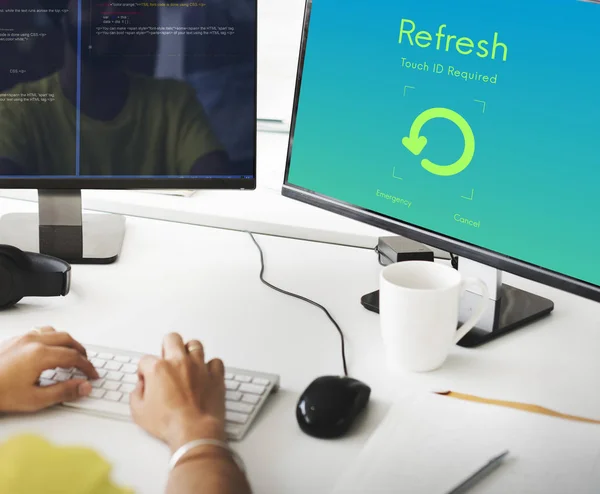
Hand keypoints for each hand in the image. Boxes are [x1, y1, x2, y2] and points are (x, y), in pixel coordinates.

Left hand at [0, 327, 97, 411]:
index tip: (91, 375)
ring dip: (67, 342)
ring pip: (55, 332)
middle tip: (86, 364)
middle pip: (68, 340)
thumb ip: (63, 392)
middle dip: (81, 352)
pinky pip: (40, 331)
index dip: (87, 367)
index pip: (74, 357)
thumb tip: (84, 387)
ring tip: (72, 353)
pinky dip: (53, 337)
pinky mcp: (14, 339)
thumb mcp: (34, 399)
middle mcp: (33, 341)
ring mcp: (22, 338)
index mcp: (40, 355)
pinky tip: (50, 347)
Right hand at [130, 333, 225, 451]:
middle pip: (172, 339)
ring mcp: (199, 367)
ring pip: (195, 345)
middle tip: (167, 359)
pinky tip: (205, 374)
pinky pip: (215, 362)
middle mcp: (179, 362)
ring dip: (189, 352)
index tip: (146, 379)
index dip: (143, 370)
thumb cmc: (169, 423)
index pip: (145, 359)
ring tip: (186, 362)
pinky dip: (211, 366)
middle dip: (167, 346)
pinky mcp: (215, 375)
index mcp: (158, 369)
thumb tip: (140, 388)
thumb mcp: (139, 412)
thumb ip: (136, 394)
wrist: (193, 431)